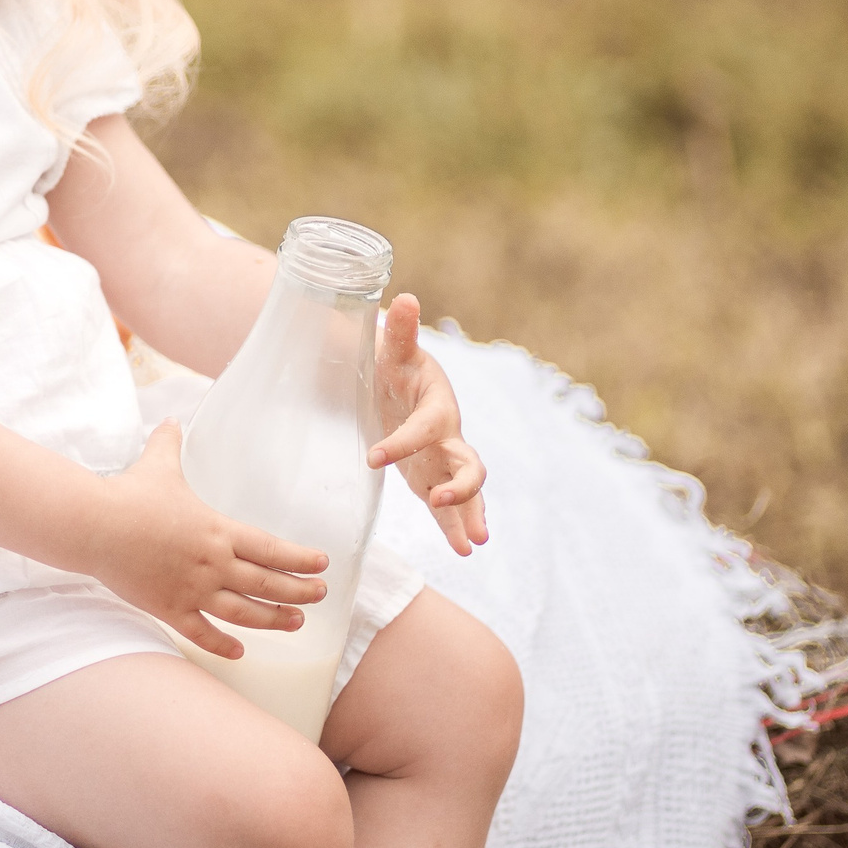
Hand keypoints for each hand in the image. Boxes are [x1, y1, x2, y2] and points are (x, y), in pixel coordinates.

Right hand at [83, 419, 330, 659]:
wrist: (96, 526)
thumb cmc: (129, 494)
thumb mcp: (157, 464)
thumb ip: (169, 443)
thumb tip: (170, 419)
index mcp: (218, 530)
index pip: (271, 548)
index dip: (300, 559)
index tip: (322, 565)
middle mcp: (213, 564)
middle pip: (267, 584)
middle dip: (298, 591)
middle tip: (319, 596)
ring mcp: (193, 590)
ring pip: (244, 613)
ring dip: (274, 620)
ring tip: (295, 623)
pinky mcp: (169, 609)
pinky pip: (202, 633)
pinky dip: (222, 645)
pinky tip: (239, 652)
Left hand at [369, 293, 489, 555]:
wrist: (395, 381)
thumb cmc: (392, 363)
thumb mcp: (394, 350)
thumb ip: (400, 331)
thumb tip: (404, 298)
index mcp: (436, 404)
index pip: (425, 428)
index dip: (403, 443)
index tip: (373, 459)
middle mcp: (448, 434)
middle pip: (469, 463)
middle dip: (462, 486)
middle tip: (441, 501)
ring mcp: (444, 458)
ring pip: (467, 490)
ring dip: (470, 514)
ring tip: (474, 543)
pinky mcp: (434, 476)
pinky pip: (450, 507)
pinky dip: (455, 527)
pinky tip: (463, 550)